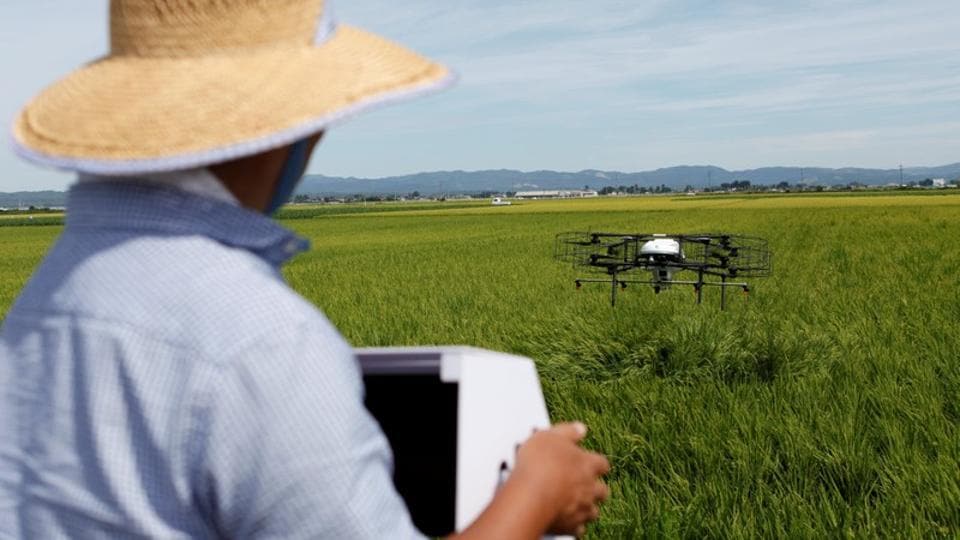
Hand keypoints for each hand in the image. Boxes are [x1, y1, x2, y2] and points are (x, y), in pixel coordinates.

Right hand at [511, 422, 609, 536]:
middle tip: (584, 485)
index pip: (602, 463)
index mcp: (587, 464)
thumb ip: (568, 431)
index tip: (590, 462)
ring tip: (575, 504)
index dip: (596, 464)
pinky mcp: (571, 526)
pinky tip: (565, 521)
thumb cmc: (538, 464)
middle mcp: (590, 488)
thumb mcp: (549, 436)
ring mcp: (582, 508)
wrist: (530, 496)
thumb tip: (581, 428)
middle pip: (603, 490)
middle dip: (596, 489)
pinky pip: (578, 529)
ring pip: (593, 511)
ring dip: (587, 508)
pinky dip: (574, 525)